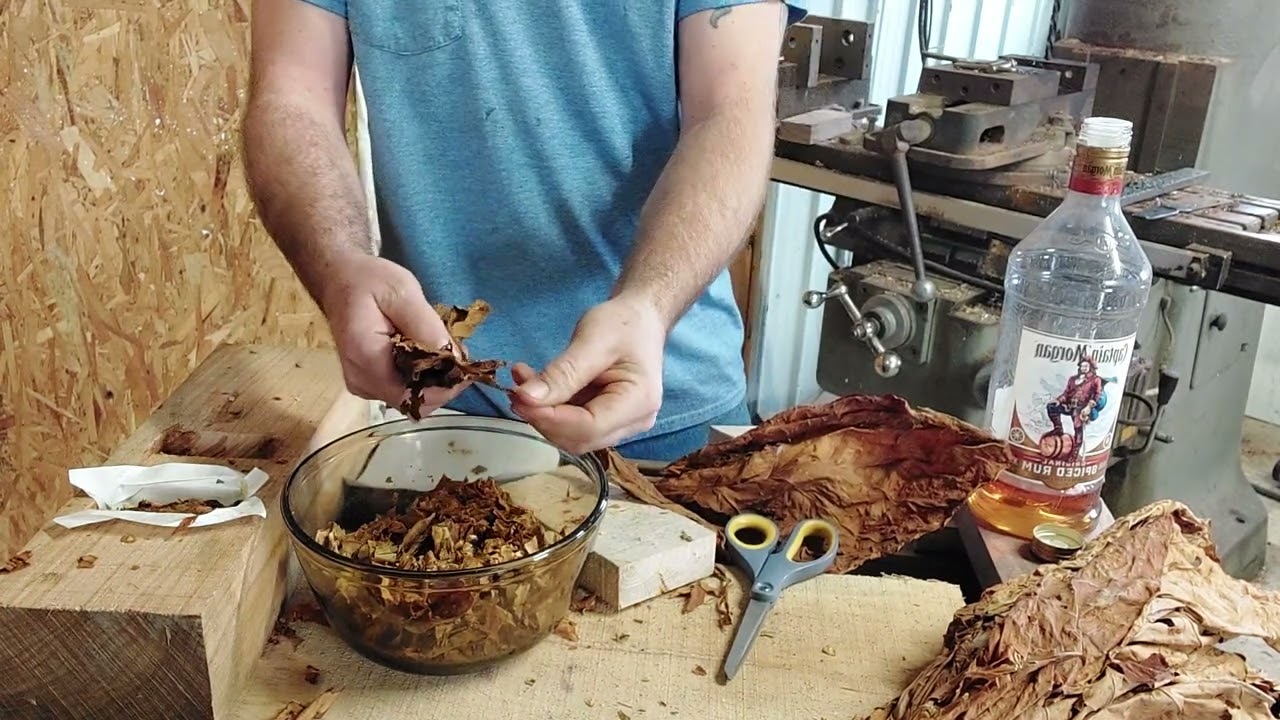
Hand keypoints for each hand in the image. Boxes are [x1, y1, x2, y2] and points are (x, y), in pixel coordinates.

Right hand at [319, 254, 463, 412]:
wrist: (339, 281)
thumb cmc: (369, 281)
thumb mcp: (402, 291)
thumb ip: (426, 326)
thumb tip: (452, 358)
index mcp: (366, 357)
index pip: (413, 395)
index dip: (444, 386)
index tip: (464, 363)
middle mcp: (361, 380)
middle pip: (416, 401)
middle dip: (443, 381)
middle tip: (456, 350)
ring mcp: (364, 385)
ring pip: (413, 399)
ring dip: (434, 379)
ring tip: (441, 347)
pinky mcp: (370, 384)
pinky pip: (404, 390)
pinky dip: (421, 377)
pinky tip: (425, 352)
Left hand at [510, 296, 666, 453]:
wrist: (641, 320)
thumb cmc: (625, 324)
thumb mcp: (593, 340)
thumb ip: (563, 372)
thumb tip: (527, 398)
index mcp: (639, 401)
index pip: (589, 426)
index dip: (550, 419)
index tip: (519, 398)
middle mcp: (634, 422)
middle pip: (579, 437)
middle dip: (543, 418)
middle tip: (516, 390)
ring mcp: (622, 425)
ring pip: (572, 435)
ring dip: (542, 414)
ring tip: (522, 381)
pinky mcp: (606, 420)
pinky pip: (573, 424)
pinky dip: (549, 409)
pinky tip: (534, 386)